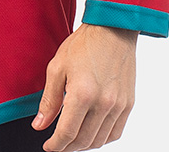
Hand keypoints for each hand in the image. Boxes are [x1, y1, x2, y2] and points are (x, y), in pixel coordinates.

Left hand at [32, 24, 136, 150]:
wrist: (112, 29)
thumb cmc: (83, 45)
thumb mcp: (57, 67)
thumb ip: (49, 100)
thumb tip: (39, 125)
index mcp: (82, 94)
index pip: (67, 133)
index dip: (55, 145)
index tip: (48, 147)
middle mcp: (103, 104)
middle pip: (83, 141)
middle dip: (67, 147)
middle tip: (58, 143)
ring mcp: (118, 106)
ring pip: (100, 140)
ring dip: (84, 144)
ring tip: (72, 138)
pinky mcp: (128, 104)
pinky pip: (115, 133)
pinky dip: (102, 138)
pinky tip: (92, 132)